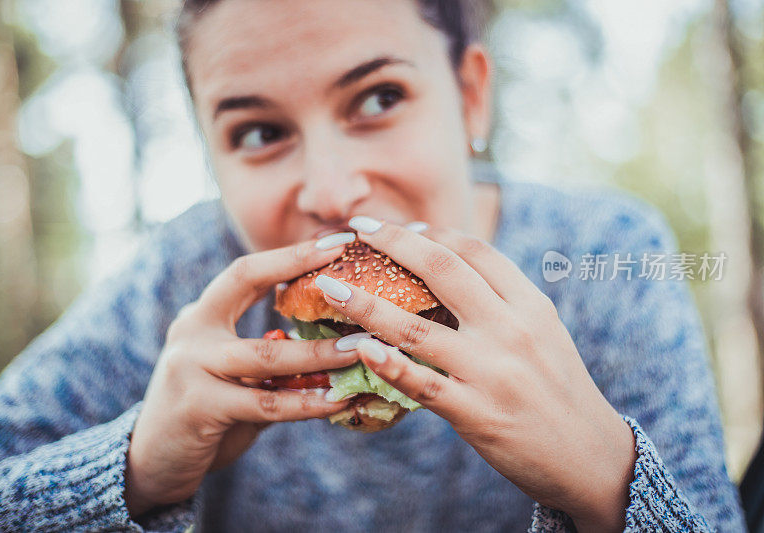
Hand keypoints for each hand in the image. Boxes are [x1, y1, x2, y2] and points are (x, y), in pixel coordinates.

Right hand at [124, 240, 354, 516]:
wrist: (152, 463)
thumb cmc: (206, 413)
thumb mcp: (234, 377)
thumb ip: (274, 361)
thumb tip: (334, 347)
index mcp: (201, 317)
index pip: (245, 271)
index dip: (290, 254)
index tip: (336, 241)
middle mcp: (191, 332)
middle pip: (248, 285)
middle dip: (303, 274)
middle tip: (354, 276)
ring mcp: (189, 367)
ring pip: (267, 353)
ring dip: (320, 353)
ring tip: (361, 350)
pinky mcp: (198, 406)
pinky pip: (265, 404)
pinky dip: (306, 403)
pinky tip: (339, 402)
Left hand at [314, 218, 635, 532]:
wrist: (590, 456)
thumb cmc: (559, 389)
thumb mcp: (543, 332)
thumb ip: (502, 301)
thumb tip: (450, 270)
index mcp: (529, 305)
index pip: (475, 251)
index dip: (430, 232)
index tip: (397, 226)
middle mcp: (511, 329)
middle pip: (442, 270)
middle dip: (394, 241)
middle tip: (359, 228)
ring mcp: (492, 372)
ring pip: (416, 327)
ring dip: (365, 303)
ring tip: (330, 286)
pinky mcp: (476, 413)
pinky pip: (421, 384)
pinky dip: (387, 364)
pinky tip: (359, 348)